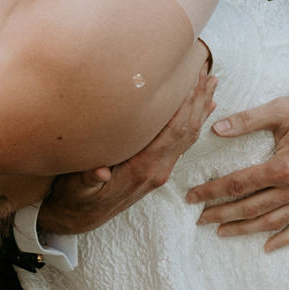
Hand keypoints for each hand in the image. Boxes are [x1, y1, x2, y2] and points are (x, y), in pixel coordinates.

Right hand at [40, 56, 216, 235]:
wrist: (81, 218)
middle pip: (187, 130)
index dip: (185, 105)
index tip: (193, 79)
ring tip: (211, 82)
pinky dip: (195, 122)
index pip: (172, 131)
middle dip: (198, 100)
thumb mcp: (77, 188)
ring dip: (201, 108)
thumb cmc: (77, 197)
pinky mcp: (158, 169)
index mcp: (142, 168)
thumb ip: (89, 179)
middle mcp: (158, 169)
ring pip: (189, 135)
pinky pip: (183, 143)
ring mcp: (161, 170)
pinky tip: (203, 109)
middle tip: (208, 71)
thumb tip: (99, 172)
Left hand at [186, 80, 288, 249]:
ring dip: (245, 229)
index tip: (192, 197)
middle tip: (199, 219)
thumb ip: (246, 121)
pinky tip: (267, 246)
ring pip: (273, 221)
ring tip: (222, 232)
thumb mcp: (280, 109)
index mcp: (283, 165)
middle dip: (222, 214)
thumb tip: (215, 129)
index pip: (239, 184)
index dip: (213, 191)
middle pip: (251, 207)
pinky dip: (285, 238)